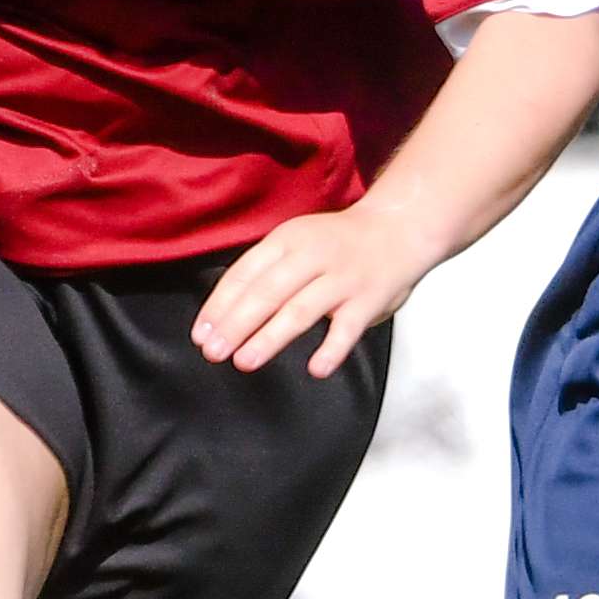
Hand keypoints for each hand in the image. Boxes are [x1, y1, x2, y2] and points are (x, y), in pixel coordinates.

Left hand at [194, 197, 435, 376]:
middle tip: (213, 352)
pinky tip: (316, 369)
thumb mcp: (297, 241)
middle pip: (267, 292)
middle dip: (236, 324)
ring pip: (300, 310)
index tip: (200, 334)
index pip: (245, 274)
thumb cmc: (337, 244)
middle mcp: (312, 256)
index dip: (219, 305)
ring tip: (244, 361)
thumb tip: (224, 313)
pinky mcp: (368, 300)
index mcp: (287, 240)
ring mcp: (342, 279)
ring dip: (270, 337)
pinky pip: (348, 328)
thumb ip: (267, 271)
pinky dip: (333, 349)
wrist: (397, 229)